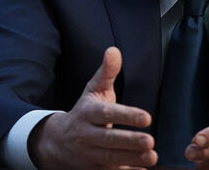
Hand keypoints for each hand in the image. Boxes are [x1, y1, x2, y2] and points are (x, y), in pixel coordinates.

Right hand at [28, 47, 156, 168]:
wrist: (57, 142)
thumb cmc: (85, 112)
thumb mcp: (93, 90)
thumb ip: (107, 72)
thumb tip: (114, 50)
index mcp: (88, 112)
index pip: (108, 114)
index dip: (127, 116)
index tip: (147, 117)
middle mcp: (86, 135)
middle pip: (108, 139)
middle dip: (129, 141)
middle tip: (150, 141)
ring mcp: (88, 154)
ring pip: (110, 159)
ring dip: (131, 159)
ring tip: (151, 157)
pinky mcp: (93, 169)